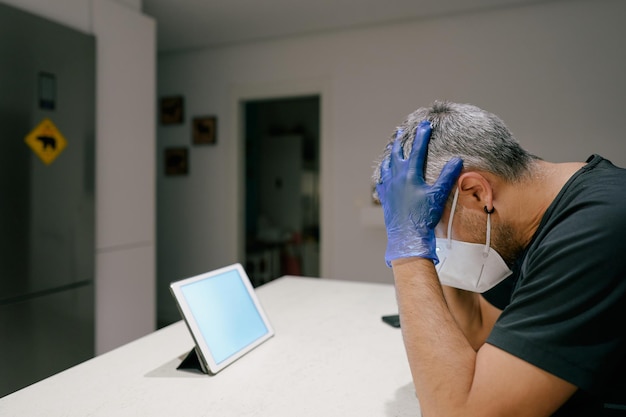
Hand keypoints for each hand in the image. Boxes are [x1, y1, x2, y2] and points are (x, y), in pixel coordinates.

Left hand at [376, 121, 462, 265]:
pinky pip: (382, 182)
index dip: (422, 136)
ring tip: (391, 150)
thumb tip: (457, 159)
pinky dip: (383, 175)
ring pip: (387, 166)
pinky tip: (384, 176)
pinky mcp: (385, 198)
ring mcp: (389, 188)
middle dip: (400, 141)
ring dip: (390, 156)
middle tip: (400, 131)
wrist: (407, 236)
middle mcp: (396, 178)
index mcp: (410, 174)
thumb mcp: (438, 195)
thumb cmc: (424, 216)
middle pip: (396, 154)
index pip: (416, 150)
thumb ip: (447, 176)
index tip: (425, 124)